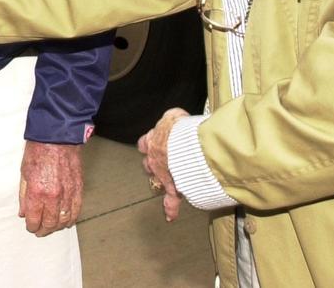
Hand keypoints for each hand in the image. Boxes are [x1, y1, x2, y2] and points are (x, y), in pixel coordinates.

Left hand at [19, 141, 82, 235]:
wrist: (57, 136)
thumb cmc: (39, 150)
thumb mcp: (24, 172)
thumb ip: (24, 195)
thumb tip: (23, 212)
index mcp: (37, 192)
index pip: (35, 220)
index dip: (32, 226)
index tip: (30, 226)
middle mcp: (54, 196)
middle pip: (50, 223)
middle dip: (44, 230)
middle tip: (40, 231)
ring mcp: (68, 193)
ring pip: (64, 220)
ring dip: (57, 227)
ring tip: (52, 227)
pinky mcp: (78, 189)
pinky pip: (76, 210)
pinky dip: (71, 219)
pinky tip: (66, 221)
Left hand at [136, 107, 188, 221]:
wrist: (189, 147)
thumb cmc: (183, 129)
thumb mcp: (176, 117)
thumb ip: (174, 119)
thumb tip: (178, 117)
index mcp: (153, 141)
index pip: (145, 144)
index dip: (149, 145)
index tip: (151, 146)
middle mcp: (154, 158)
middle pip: (149, 164)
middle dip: (153, 165)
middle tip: (161, 165)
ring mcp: (163, 175)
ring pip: (157, 181)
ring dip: (161, 182)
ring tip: (166, 184)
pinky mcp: (173, 187)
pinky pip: (171, 200)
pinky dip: (171, 209)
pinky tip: (170, 216)